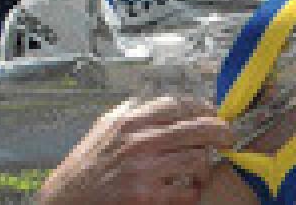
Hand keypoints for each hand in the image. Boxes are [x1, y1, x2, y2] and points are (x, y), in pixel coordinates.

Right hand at [39, 96, 240, 204]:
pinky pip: (186, 191)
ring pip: (197, 158)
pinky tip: (191, 190)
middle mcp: (138, 142)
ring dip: (206, 164)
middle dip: (220, 131)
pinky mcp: (147, 197)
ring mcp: (144, 170)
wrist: (66, 201)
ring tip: (204, 168)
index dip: (202, 107)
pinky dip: (194, 191)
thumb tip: (162, 101)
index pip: (177, 104)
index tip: (213, 112)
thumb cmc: (85, 168)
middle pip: (196, 128)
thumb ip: (132, 112)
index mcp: (129, 122)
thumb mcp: (104, 128)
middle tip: (228, 136)